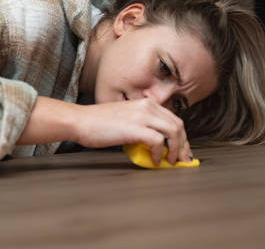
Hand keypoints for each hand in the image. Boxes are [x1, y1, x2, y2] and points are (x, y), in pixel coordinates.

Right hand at [74, 98, 193, 165]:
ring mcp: (142, 116)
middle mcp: (147, 106)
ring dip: (177, 149)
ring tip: (172, 161)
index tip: (182, 149)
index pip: (172, 118)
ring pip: (174, 132)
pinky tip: (155, 160)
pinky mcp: (136, 128)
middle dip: (184, 144)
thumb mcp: (126, 119)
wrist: (80, 120)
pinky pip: (158, 141)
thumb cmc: (98, 123)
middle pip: (178, 125)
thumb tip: (154, 146)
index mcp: (145, 103)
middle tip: (183, 159)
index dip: (181, 136)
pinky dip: (160, 153)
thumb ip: (141, 126)